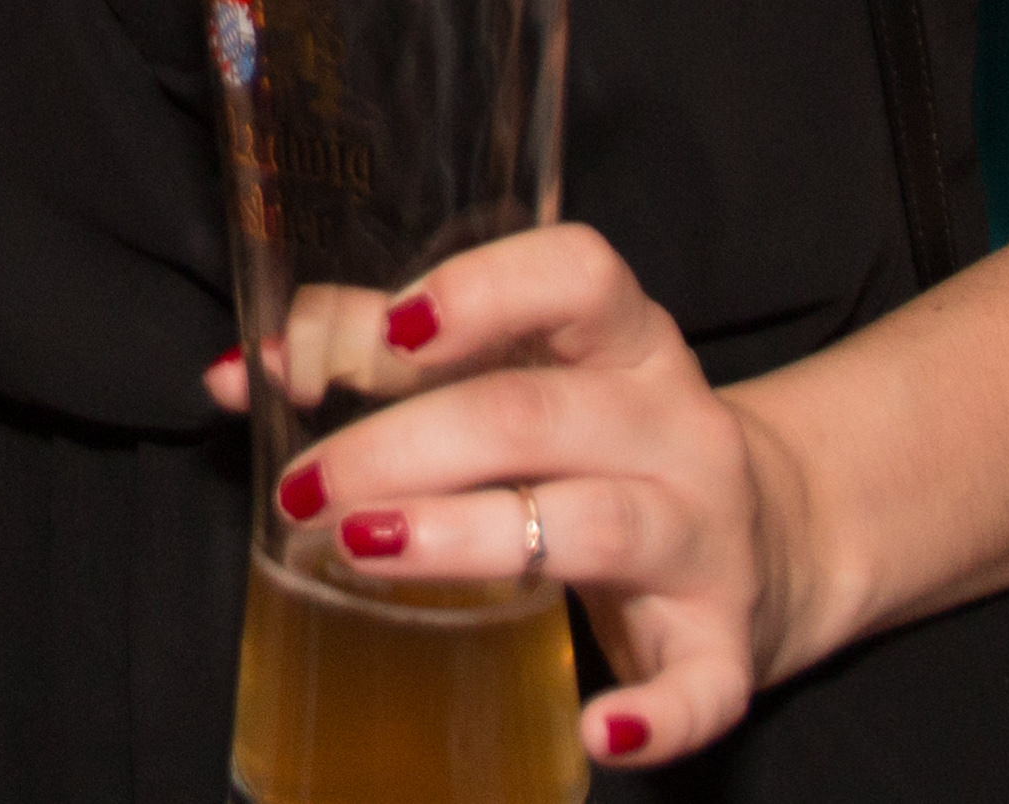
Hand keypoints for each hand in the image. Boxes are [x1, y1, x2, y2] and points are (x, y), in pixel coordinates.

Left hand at [199, 223, 800, 769]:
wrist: (767, 539)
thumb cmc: (590, 443)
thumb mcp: (517, 376)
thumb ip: (384, 357)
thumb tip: (240, 371)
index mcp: (622, 341)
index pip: (576, 274)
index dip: (481, 289)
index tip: (392, 328)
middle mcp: (673, 426)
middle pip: (536, 414)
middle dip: (405, 444)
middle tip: (307, 487)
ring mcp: (709, 533)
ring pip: (600, 525)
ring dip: (470, 539)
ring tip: (362, 551)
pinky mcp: (727, 638)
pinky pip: (705, 683)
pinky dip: (658, 715)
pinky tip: (600, 734)